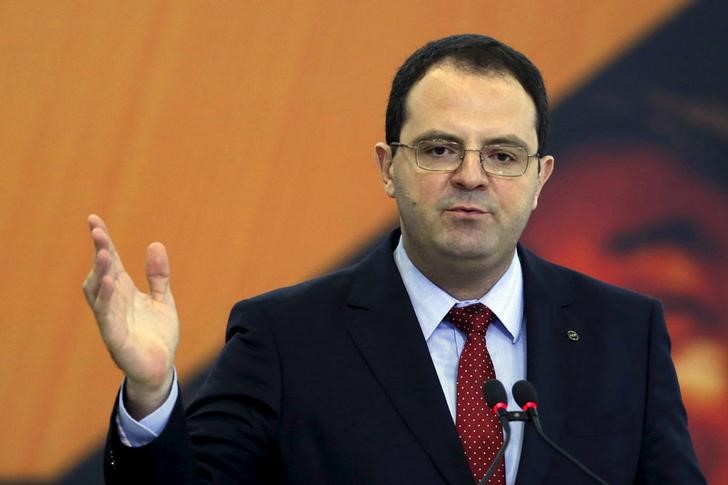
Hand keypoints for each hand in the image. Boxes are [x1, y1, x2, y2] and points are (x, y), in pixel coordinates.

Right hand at [82, 214, 179, 418]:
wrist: (160, 369)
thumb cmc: (156, 335)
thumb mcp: (163, 299)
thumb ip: (159, 275)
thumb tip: (155, 244)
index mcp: (124, 292)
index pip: (111, 262)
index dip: (103, 242)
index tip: (94, 220)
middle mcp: (114, 303)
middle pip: (101, 272)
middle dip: (99, 252)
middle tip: (98, 232)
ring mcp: (112, 319)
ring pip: (99, 292)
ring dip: (100, 272)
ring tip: (104, 252)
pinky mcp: (115, 337)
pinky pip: (106, 316)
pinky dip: (106, 299)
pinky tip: (110, 282)